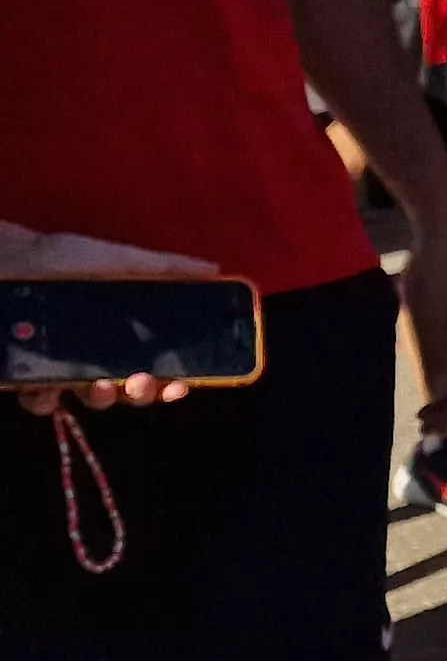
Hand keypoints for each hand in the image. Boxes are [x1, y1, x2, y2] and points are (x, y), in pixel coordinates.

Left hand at [0, 221, 219, 413]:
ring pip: (91, 399)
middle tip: (141, 380)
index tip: (182, 385)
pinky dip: (46, 402)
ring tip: (97, 383)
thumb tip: (212, 269)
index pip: (161, 366)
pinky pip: (42, 401)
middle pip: (131, 390)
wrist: (12, 260)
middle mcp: (100, 354)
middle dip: (143, 392)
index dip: (175, 382)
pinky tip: (49, 389)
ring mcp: (65, 366)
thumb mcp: (118, 259)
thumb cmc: (63, 258)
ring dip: (101, 398)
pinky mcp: (30, 374)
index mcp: (127, 333)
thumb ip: (164, 267)